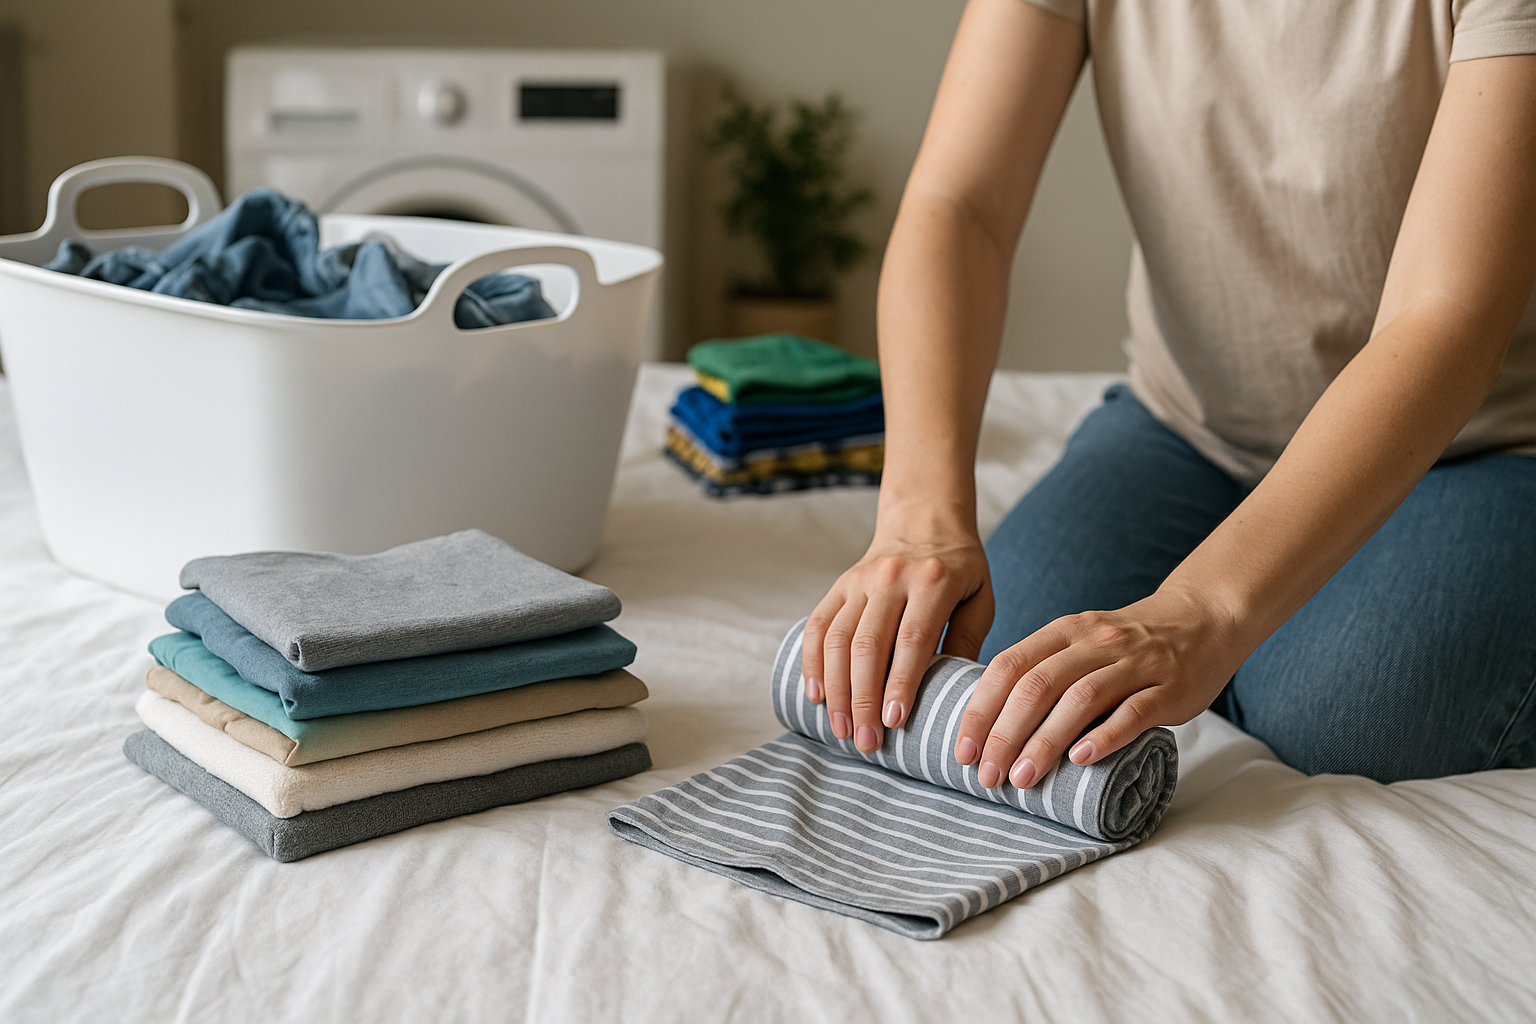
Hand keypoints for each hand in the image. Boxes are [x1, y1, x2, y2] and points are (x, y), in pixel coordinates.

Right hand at [802, 526, 993, 752]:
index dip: (901, 682)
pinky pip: (817, 626)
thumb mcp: (980, 597)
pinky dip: (812, 663)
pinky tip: (815, 696)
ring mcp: (859, 580)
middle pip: (868, 644)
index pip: (912, 638)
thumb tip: (954, 695)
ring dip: (836, 689)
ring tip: (842, 730)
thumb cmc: (959, 569)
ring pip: (838, 639)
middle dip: (863, 698)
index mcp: (933, 581)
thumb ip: (967, 641)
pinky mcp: (839, 585)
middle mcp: (890, 578)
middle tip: (866, 741)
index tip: (895, 722)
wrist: (924, 519)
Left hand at [953, 584, 1243, 787]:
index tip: (962, 750)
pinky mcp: (1169, 688)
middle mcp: (1094, 642)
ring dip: (1045, 742)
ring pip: (1079, 700)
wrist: (1203, 619)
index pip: (1008, 667)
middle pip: (1037, 685)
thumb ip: (1043, 670)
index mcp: (1064, 632)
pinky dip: (1104, 736)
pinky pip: (1133, 712)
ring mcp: (1134, 663)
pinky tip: (1080, 760)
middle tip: (987, 775)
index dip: (980, 710)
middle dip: (1004, 734)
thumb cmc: (1128, 644)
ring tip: (1023, 777)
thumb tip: (991, 723)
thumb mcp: (1079, 642)